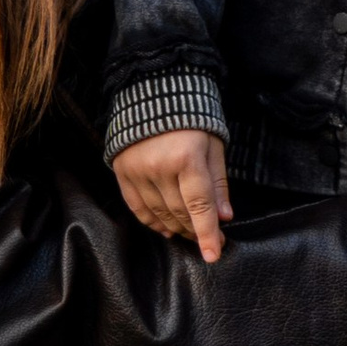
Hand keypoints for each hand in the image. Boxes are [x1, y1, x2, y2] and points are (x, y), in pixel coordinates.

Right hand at [113, 129, 232, 263]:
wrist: (155, 91)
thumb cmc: (192, 118)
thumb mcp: (213, 146)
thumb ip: (218, 183)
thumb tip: (224, 217)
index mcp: (187, 157)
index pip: (199, 205)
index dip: (207, 233)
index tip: (214, 254)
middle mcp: (159, 166)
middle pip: (179, 212)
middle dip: (196, 230)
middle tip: (210, 240)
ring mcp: (137, 170)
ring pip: (159, 213)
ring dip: (176, 228)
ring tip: (189, 233)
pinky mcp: (122, 171)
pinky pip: (137, 207)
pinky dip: (152, 222)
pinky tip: (165, 229)